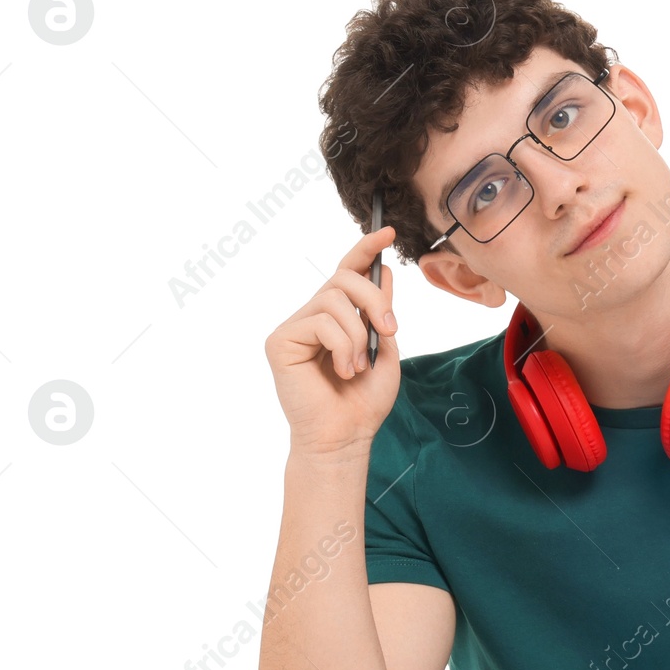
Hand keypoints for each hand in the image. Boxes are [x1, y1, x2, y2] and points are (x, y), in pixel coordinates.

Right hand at [264, 225, 401, 455]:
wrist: (345, 437)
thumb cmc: (363, 402)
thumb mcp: (385, 351)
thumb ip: (382, 314)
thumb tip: (385, 272)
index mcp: (338, 317)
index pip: (348, 272)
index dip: (365, 249)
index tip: (386, 232)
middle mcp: (313, 315)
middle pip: (344, 279)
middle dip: (374, 300)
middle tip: (389, 331)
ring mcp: (294, 326)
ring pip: (334, 300)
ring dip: (358, 335)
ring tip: (357, 366)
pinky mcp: (280, 341)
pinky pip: (320, 323)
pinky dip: (342, 347)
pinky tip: (341, 371)